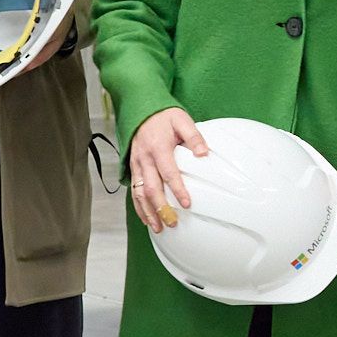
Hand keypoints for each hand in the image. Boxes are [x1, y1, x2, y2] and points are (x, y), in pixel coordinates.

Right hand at [129, 110, 208, 231]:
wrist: (141, 110)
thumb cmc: (164, 117)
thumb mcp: (182, 120)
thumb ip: (193, 137)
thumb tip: (203, 153)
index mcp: (158, 148)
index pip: (168, 172)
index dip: (177, 189)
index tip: (187, 204)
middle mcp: (144, 159)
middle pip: (151, 188)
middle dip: (161, 208)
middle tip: (172, 223)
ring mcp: (136, 165)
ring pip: (139, 193)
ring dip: (148, 212)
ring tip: (158, 227)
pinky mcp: (133, 168)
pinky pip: (134, 190)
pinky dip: (139, 206)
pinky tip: (146, 218)